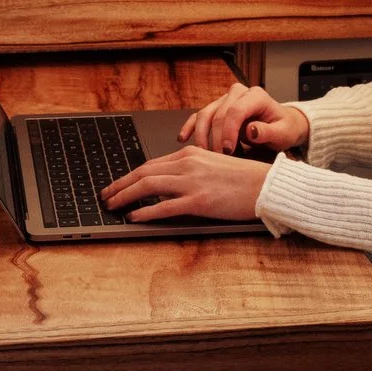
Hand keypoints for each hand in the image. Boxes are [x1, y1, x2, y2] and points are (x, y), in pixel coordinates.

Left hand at [102, 146, 270, 222]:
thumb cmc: (244, 179)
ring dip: (125, 196)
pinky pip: (164, 206)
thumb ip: (189, 170)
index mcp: (190, 153)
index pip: (150, 164)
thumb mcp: (212, 165)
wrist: (266, 186)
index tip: (117, 184)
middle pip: (143, 172)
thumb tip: (167, 184)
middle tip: (105, 196)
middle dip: (119, 185)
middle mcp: (187, 164)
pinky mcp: (199, 201)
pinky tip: (134, 216)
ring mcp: (192, 182)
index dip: (129, 175)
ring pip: (148, 186)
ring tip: (112, 206)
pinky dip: (145, 211)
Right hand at [179, 82, 308, 157]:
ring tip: (204, 155)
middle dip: (215, 138)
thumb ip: (269, 132)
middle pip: (218, 113)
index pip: (236, 110)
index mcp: (256, 96)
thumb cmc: (283, 129)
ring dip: (202, 136)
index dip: (229, 131)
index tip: (229, 151)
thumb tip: (251, 130)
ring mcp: (225, 100)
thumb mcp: (283, 133)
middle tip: (218, 159)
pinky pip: (199, 116)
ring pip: (205, 114)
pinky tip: (183, 138)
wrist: (282, 124)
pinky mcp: (216, 109)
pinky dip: (191, 127)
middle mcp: (238, 93)